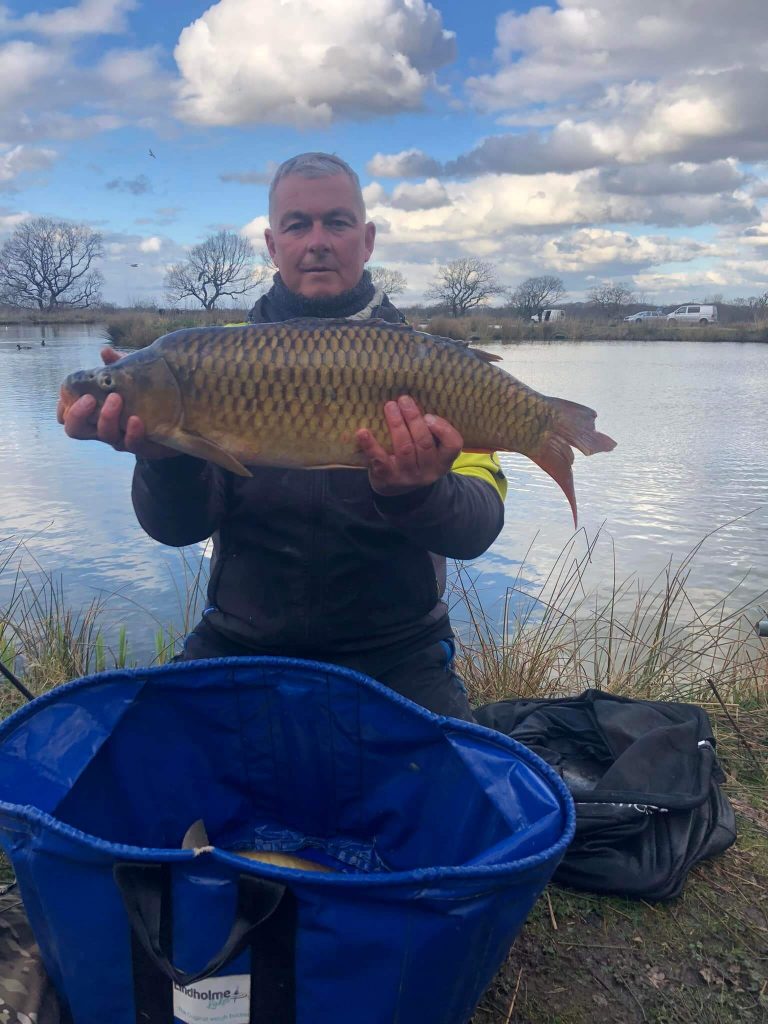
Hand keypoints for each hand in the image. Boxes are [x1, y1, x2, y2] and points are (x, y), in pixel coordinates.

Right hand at [57, 346, 177, 459]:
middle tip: (89, 398)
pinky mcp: (141, 446)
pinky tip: (136, 419)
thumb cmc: (146, 397)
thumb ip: (117, 366)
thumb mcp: (131, 378)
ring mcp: (121, 439)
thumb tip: (105, 351)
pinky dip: (133, 432)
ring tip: (116, 398)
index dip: (63, 409)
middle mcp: (103, 428)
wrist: (177, 418)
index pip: (68, 416)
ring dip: (107, 417)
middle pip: (76, 430)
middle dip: (78, 415)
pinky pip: (132, 444)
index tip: (67, 395)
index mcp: (95, 413)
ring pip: (105, 435)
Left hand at [356, 395, 462, 495]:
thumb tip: (414, 402)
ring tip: (390, 407)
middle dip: (414, 419)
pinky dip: (370, 444)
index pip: (453, 445)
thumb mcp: (431, 453)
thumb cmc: (415, 461)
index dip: (442, 429)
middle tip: (404, 400)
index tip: (428, 415)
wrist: (397, 492)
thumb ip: (431, 433)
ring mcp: (407, 476)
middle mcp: (428, 471)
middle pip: (424, 443)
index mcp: (443, 461)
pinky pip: (379, 459)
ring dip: (396, 425)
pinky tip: (363, 432)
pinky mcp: (387, 477)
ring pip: (404, 448)